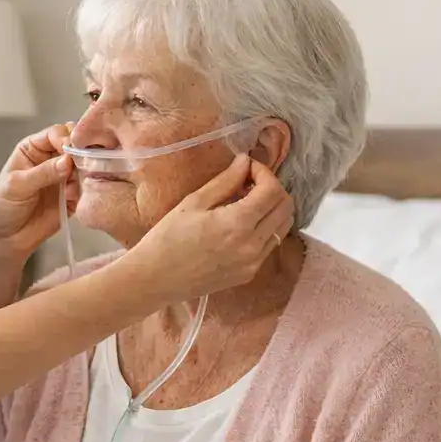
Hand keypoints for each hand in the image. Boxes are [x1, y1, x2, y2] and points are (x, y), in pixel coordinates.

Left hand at [0, 124, 79, 262]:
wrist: (3, 239)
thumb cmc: (1, 207)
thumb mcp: (17, 186)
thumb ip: (42, 173)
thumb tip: (67, 161)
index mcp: (34, 149)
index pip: (56, 134)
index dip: (65, 138)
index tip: (70, 150)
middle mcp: (51, 160)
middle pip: (75, 147)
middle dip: (80, 154)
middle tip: (80, 166)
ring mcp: (63, 179)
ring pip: (84, 167)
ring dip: (83, 174)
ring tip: (71, 187)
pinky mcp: (72, 198)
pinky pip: (85, 189)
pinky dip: (83, 191)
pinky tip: (71, 198)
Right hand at [124, 156, 293, 303]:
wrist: (154, 280)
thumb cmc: (167, 239)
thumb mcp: (193, 203)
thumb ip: (225, 181)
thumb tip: (245, 161)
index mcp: (237, 224)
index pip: (272, 190)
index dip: (264, 172)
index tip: (247, 168)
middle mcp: (252, 245)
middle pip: (286, 207)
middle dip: (272, 188)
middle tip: (248, 183)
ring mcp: (253, 262)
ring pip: (283, 226)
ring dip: (272, 208)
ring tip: (247, 202)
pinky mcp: (248, 273)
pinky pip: (270, 244)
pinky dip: (265, 228)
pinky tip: (241, 224)